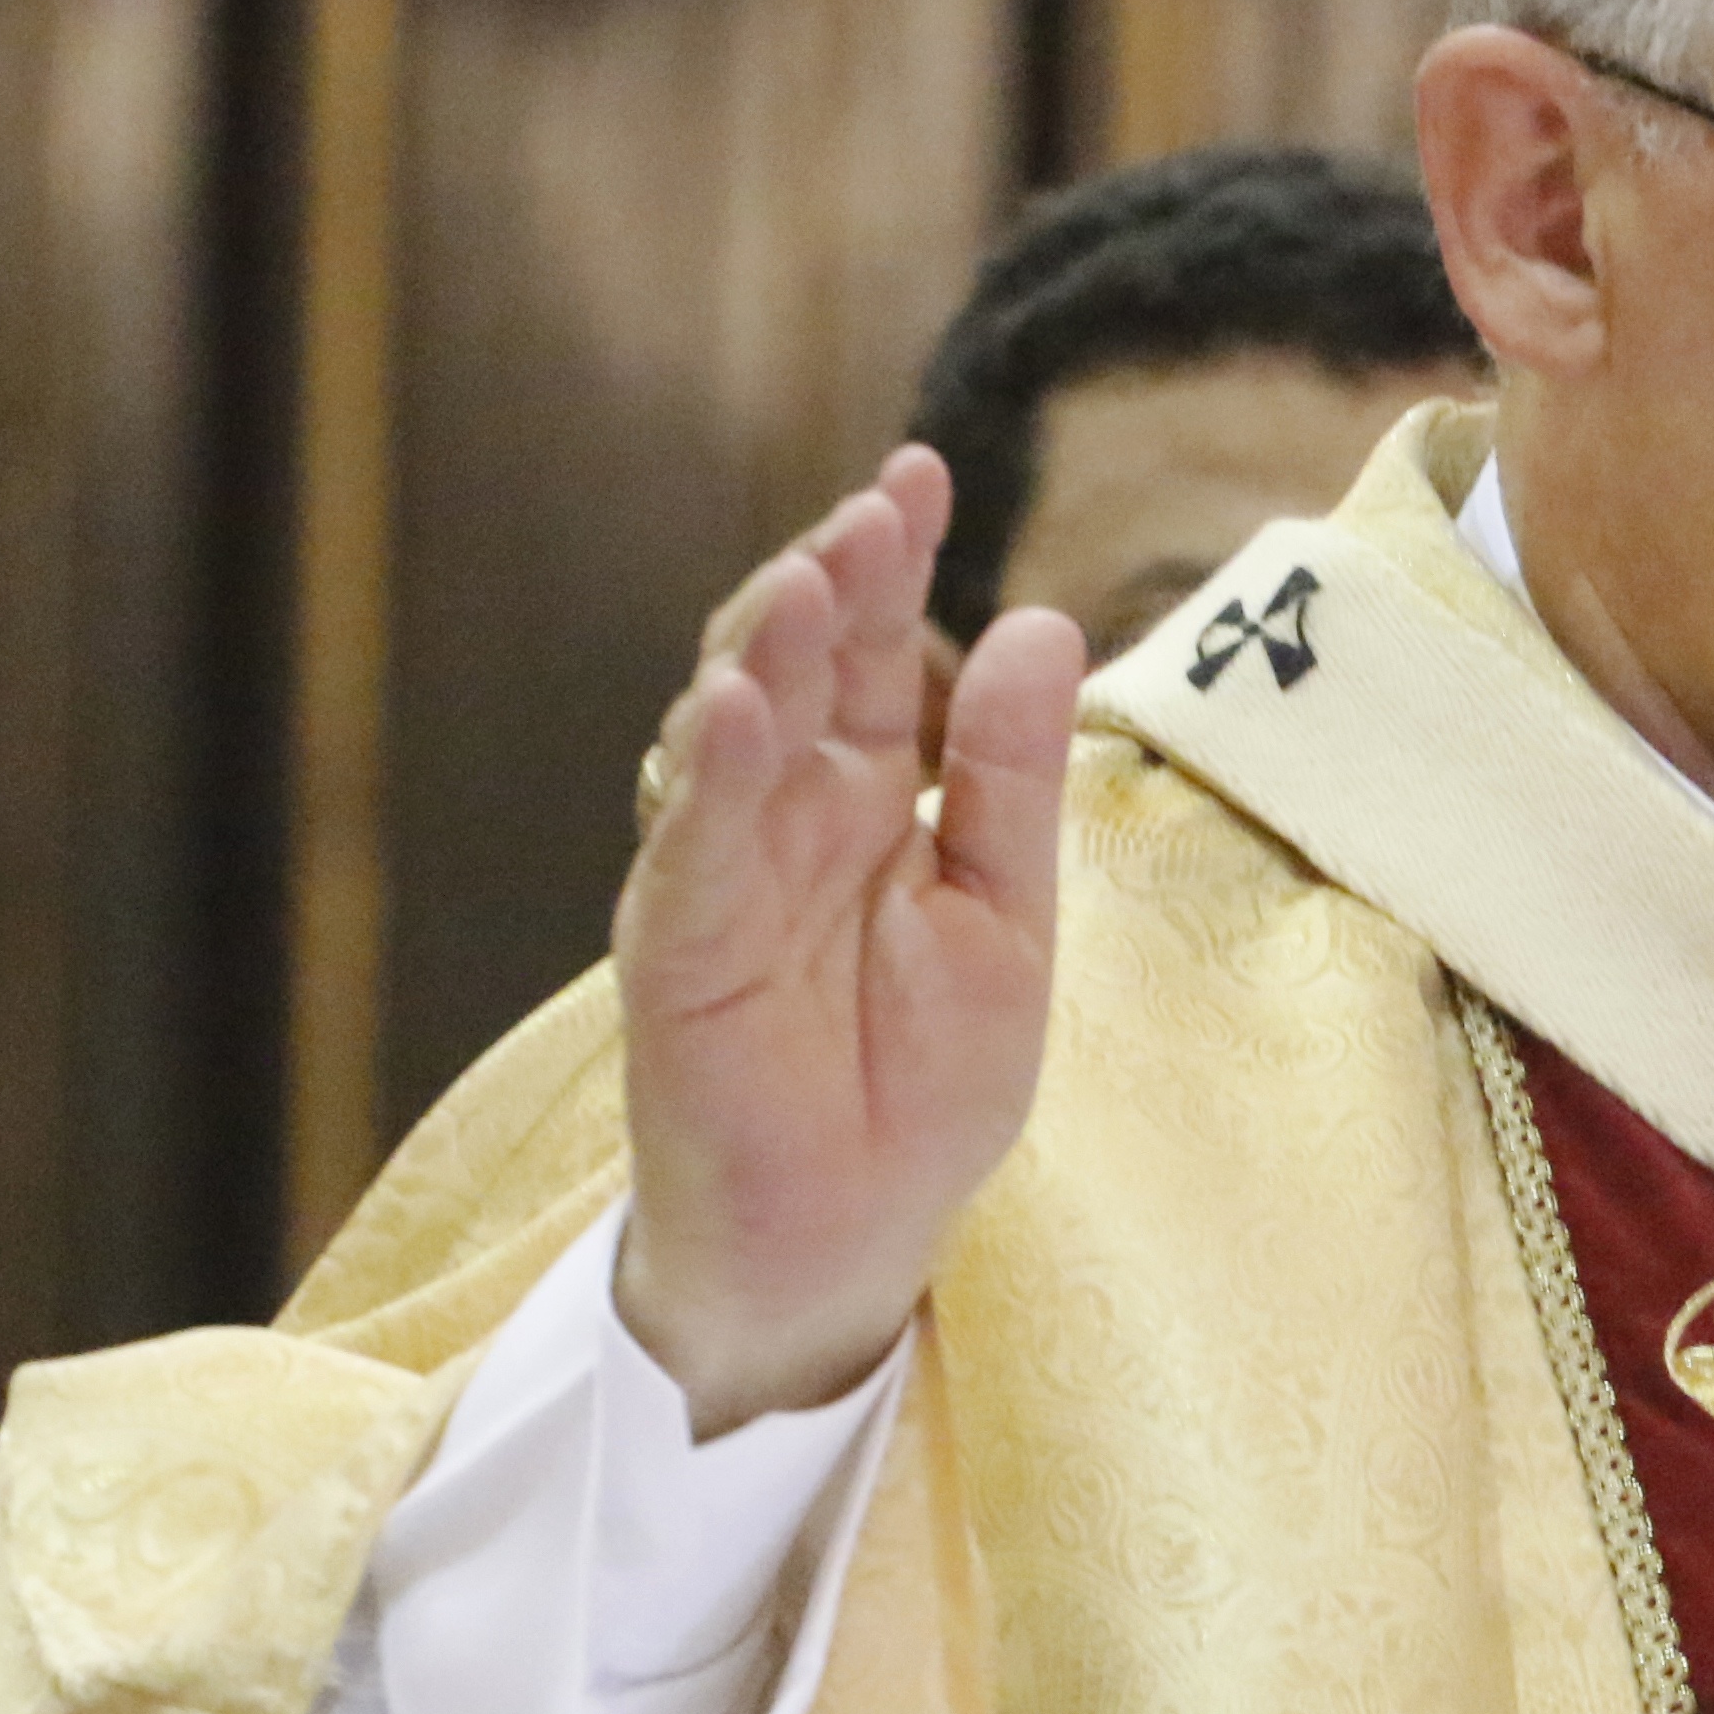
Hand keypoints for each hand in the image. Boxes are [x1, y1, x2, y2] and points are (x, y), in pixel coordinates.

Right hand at [613, 448, 1085, 1431]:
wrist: (854, 1238)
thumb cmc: (925, 1089)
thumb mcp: (1006, 918)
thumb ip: (1011, 780)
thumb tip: (1037, 619)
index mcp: (871, 797)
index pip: (877, 653)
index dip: (893, 564)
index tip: (922, 474)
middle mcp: (785, 812)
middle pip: (795, 663)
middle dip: (829, 578)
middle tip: (879, 509)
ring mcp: (721, 870)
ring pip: (726, 729)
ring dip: (764, 648)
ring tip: (816, 576)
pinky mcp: (677, 946)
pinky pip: (690, 844)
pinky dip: (709, 774)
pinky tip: (735, 708)